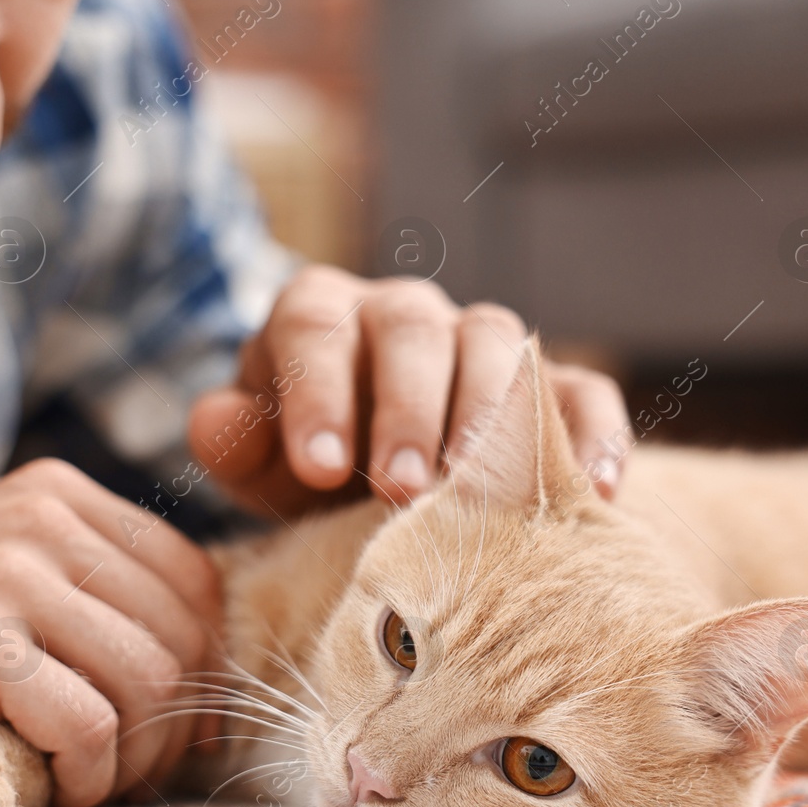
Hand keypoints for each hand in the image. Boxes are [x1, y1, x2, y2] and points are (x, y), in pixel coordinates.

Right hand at [0, 459, 220, 806]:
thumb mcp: (1, 581)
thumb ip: (90, 596)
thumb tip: (202, 667)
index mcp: (56, 496)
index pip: (192, 579)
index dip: (204, 664)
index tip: (178, 726)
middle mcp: (38, 518)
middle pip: (181, 633)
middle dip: (175, 722)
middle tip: (132, 771)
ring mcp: (4, 574)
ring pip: (149, 680)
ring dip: (135, 755)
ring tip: (91, 779)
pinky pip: (90, 725)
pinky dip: (89, 776)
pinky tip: (55, 783)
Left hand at [187, 266, 629, 515]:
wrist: (379, 480)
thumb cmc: (305, 467)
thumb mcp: (260, 464)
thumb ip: (235, 442)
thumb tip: (210, 420)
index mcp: (319, 317)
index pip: (312, 325)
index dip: (316, 391)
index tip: (316, 470)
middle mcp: (402, 314)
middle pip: (412, 328)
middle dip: (406, 408)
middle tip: (397, 488)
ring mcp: (479, 341)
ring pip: (497, 343)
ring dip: (488, 415)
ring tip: (477, 490)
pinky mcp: (547, 385)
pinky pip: (580, 391)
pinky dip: (593, 434)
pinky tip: (596, 492)